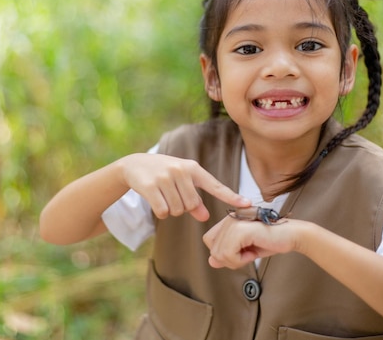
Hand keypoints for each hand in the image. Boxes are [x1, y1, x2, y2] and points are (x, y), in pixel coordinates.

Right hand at [117, 153, 250, 221]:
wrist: (134, 164)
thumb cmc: (163, 174)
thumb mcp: (181, 182)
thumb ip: (195, 200)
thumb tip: (205, 217)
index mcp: (193, 168)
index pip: (216, 185)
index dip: (232, 197)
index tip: (248, 204)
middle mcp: (180, 170)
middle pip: (192, 205)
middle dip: (183, 208)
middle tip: (173, 196)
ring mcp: (165, 177)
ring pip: (178, 210)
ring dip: (171, 210)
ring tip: (163, 195)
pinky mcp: (151, 186)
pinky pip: (163, 212)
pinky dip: (160, 212)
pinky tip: (155, 200)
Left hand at [203, 215, 302, 268]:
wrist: (291, 235)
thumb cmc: (271, 240)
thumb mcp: (245, 251)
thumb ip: (227, 255)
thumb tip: (212, 261)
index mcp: (228, 220)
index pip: (209, 240)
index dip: (223, 252)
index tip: (241, 251)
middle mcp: (229, 218)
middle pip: (213, 249)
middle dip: (230, 259)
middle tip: (248, 254)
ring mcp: (234, 222)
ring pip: (219, 254)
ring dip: (237, 261)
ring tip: (251, 252)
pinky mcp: (240, 230)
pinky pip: (228, 254)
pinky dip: (241, 260)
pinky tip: (253, 252)